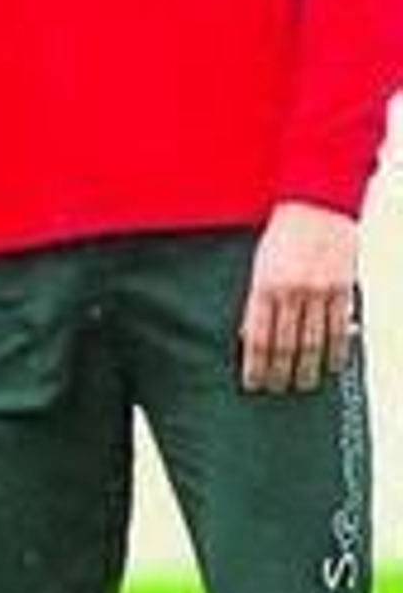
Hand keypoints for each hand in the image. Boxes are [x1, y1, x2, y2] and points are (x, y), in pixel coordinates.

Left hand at [239, 200, 360, 393]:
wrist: (315, 204)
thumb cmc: (281, 233)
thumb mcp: (258, 263)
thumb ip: (255, 299)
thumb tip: (249, 336)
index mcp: (265, 285)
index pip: (259, 337)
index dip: (256, 365)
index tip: (253, 383)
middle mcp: (292, 291)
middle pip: (286, 345)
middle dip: (280, 372)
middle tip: (276, 389)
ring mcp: (320, 292)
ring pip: (314, 342)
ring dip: (307, 368)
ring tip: (301, 384)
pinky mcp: (343, 289)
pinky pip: (340, 328)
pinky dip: (336, 351)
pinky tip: (331, 366)